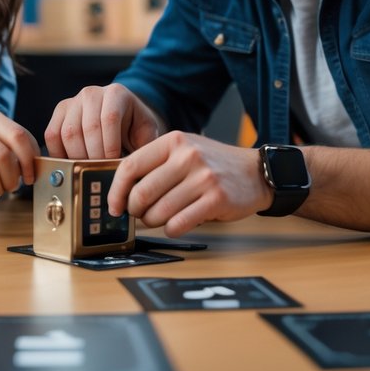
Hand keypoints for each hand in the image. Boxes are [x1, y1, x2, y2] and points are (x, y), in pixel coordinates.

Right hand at [44, 83, 163, 158]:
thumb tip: (133, 169)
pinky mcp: (59, 112)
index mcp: (116, 93)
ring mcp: (73, 101)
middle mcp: (92, 93)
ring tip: (88, 169)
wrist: (122, 113)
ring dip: (78, 157)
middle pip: (87, 128)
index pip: (109, 118)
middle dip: (95, 156)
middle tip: (101, 171)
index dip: (110, 145)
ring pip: (68, 133)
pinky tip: (72, 163)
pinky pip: (52, 135)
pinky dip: (59, 153)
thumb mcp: (147, 132)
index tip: (113, 163)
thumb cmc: (134, 126)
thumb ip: (143, 147)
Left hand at [108, 131, 271, 236]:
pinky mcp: (216, 199)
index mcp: (174, 141)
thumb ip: (156, 164)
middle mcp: (187, 156)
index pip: (130, 166)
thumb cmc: (213, 164)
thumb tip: (122, 191)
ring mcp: (203, 177)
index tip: (114, 206)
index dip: (116, 191)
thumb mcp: (184, 150)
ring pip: (158, 212)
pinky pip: (178, 224)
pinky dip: (171, 229)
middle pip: (142, 192)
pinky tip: (176, 224)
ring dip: (153, 222)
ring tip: (159, 219)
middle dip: (135, 211)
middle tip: (139, 215)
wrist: (255, 172)